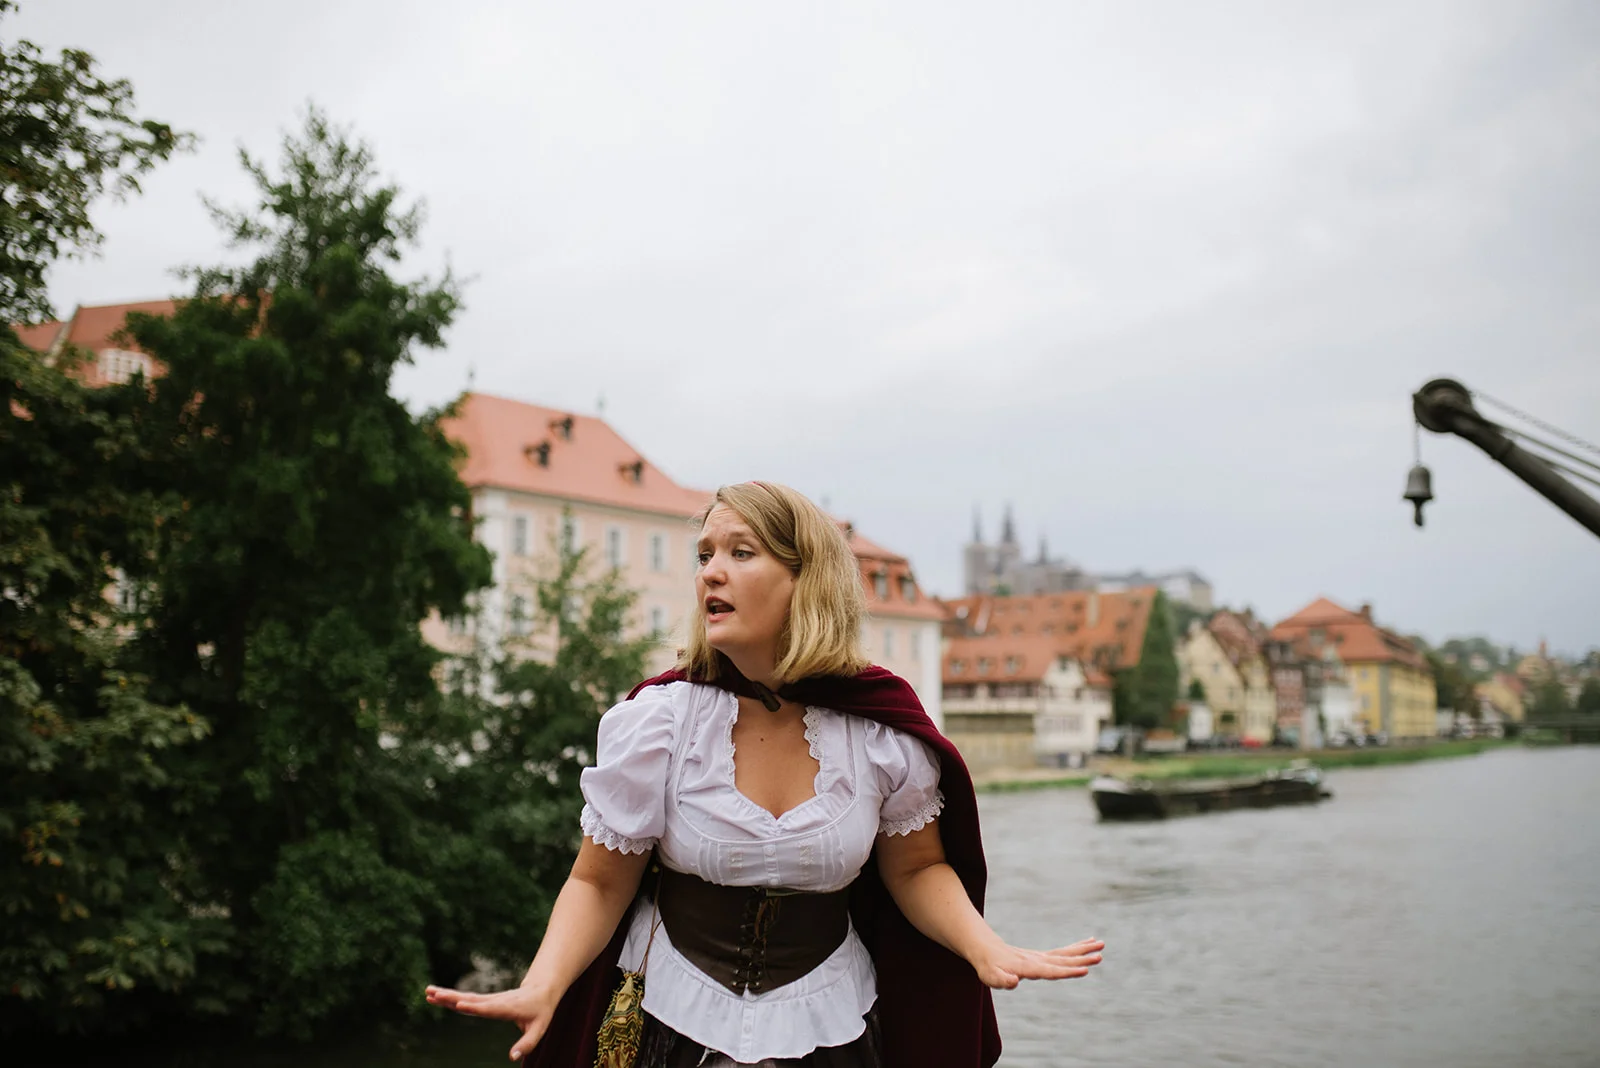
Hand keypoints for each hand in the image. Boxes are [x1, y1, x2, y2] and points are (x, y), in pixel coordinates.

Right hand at [424, 981, 558, 1061]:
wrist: (541, 991)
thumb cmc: (540, 1012)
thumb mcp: (539, 1029)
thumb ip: (527, 1044)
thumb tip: (512, 1058)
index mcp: (507, 1007)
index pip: (488, 1008)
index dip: (475, 1007)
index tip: (460, 1004)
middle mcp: (494, 1001)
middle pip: (470, 999)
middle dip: (452, 997)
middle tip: (434, 994)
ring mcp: (488, 999)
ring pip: (464, 997)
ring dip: (446, 996)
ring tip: (428, 992)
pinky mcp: (484, 1000)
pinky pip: (465, 999)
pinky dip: (450, 998)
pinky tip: (436, 996)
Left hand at [967, 936, 1104, 989]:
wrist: (985, 950)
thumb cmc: (988, 967)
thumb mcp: (990, 977)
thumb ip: (1002, 981)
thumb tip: (1015, 982)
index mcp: (1028, 967)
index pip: (1052, 971)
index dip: (1068, 971)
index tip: (1085, 969)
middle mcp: (1038, 960)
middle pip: (1063, 959)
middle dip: (1082, 958)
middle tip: (1100, 955)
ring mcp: (1041, 957)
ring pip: (1065, 953)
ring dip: (1083, 950)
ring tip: (1101, 944)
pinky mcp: (1042, 956)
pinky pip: (1062, 952)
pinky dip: (1076, 948)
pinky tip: (1088, 943)